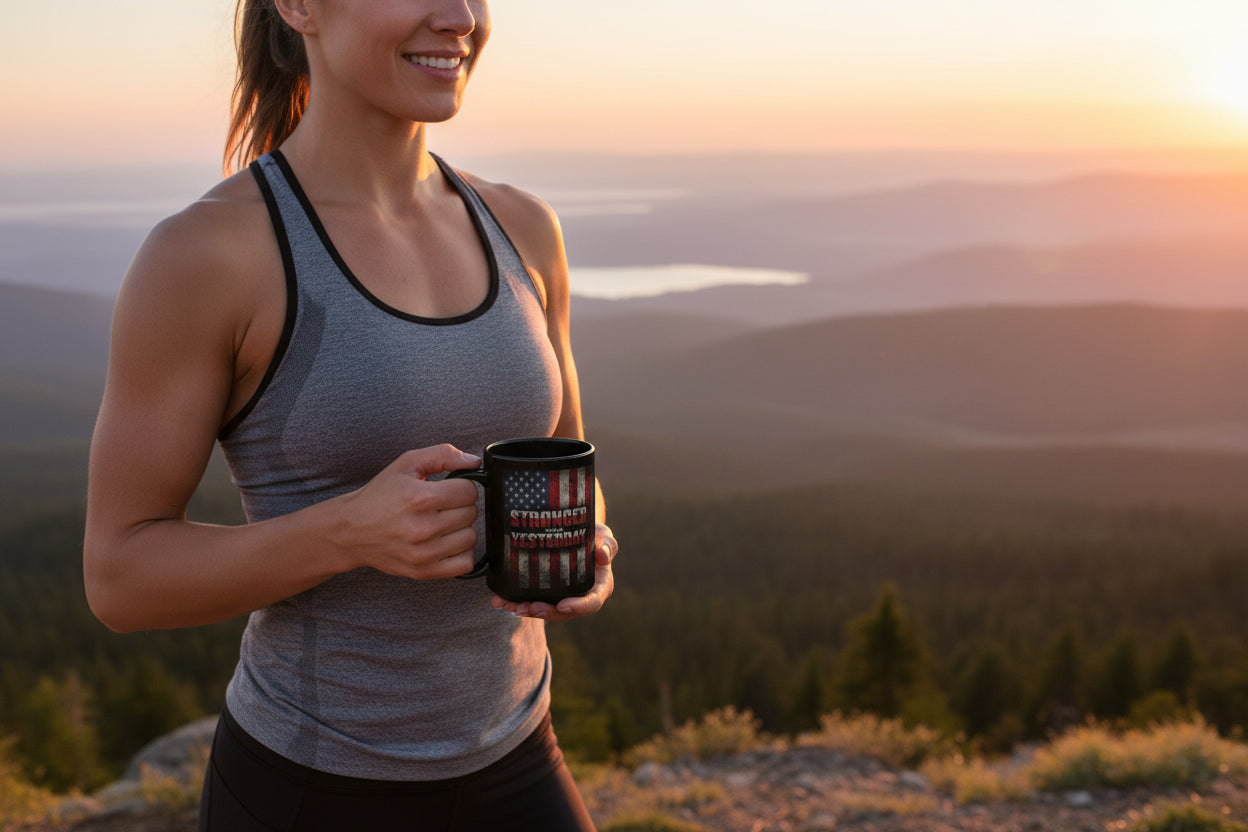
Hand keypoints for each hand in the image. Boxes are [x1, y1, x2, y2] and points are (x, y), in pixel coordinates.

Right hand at [329, 445, 481, 579]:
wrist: (350, 531)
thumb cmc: (379, 496)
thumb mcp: (406, 464)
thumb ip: (443, 455)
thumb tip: (474, 461)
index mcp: (420, 498)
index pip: (469, 491)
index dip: (461, 486)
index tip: (448, 489)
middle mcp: (423, 528)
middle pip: (471, 514)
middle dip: (460, 506)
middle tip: (441, 506)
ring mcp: (424, 553)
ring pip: (471, 538)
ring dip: (461, 529)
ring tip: (442, 524)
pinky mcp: (424, 571)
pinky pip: (465, 563)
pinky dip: (461, 552)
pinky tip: (446, 543)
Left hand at [491, 523, 616, 621]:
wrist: (575, 532)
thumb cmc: (594, 536)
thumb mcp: (603, 536)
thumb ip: (607, 544)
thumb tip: (603, 555)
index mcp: (598, 587)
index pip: (591, 603)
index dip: (578, 607)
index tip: (562, 605)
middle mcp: (580, 597)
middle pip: (563, 613)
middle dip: (544, 612)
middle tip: (527, 607)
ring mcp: (561, 597)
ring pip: (544, 610)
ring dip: (524, 609)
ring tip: (507, 604)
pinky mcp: (545, 594)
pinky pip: (531, 601)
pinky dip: (514, 601)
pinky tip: (500, 599)